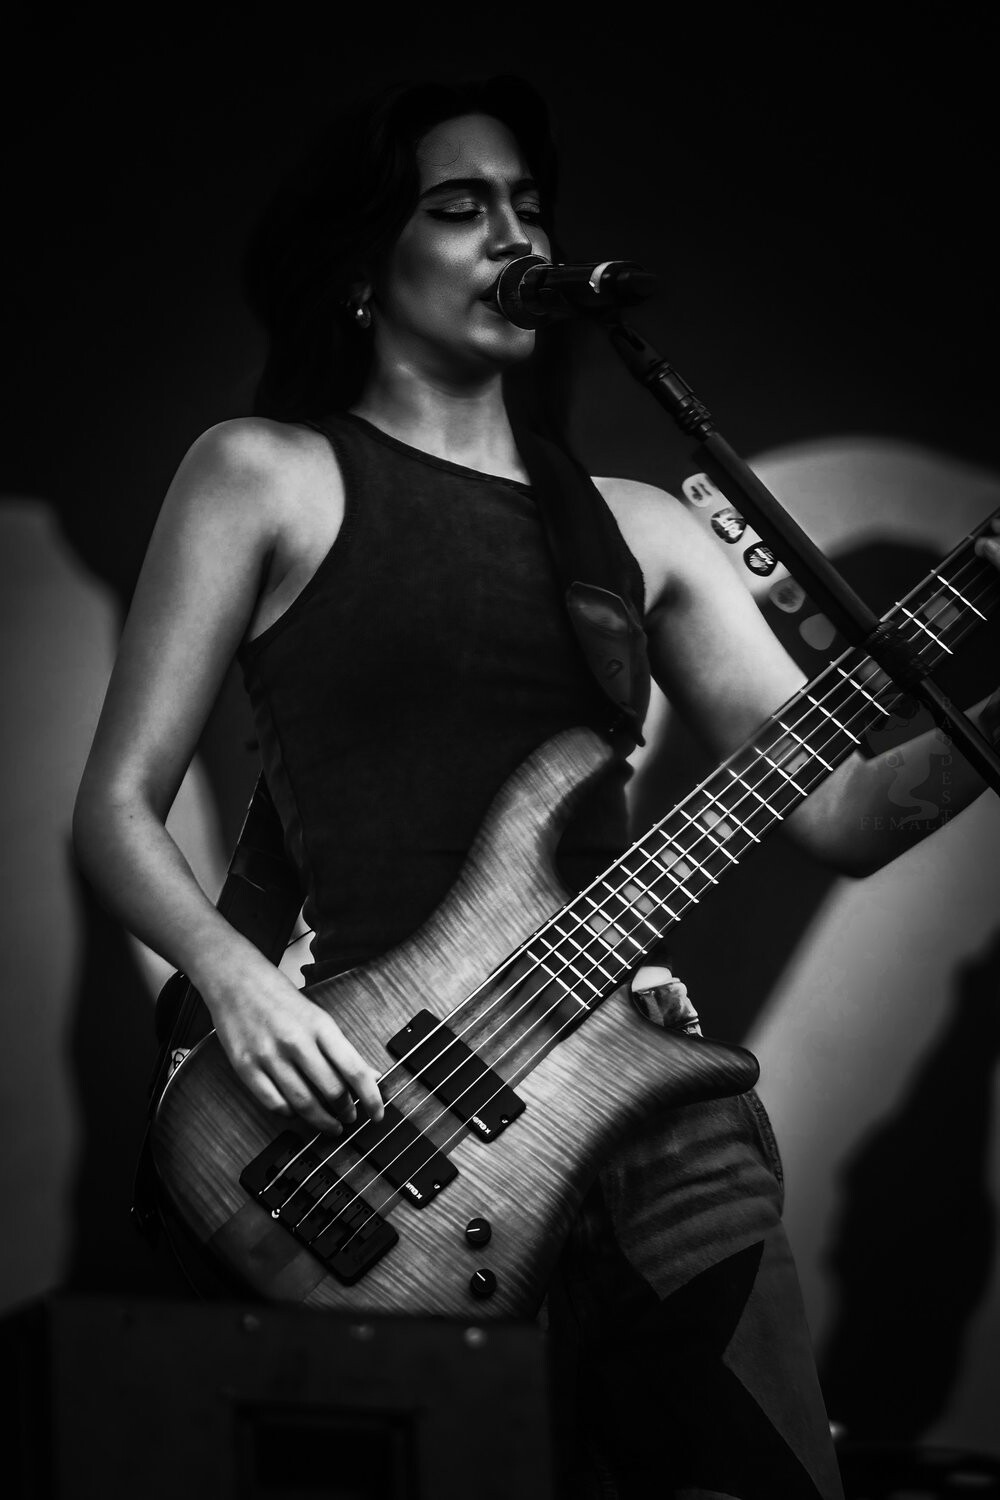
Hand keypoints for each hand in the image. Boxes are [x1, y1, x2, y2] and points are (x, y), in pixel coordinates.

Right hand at [203, 952, 384, 1134]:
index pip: (354, 1069)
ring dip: (321, 1120)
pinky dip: (290, 1114)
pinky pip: (273, 1103)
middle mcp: (296, 1041)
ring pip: (303, 1103)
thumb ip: (343, 1049)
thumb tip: (371, 1076)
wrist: (236, 979)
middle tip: (350, 1118)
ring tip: (330, 1125)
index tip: (378, 1114)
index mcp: (320, 1025)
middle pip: (331, 1090)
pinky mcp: (245, 1067)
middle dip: (346, 1112)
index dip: (371, 1098)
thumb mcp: (318, 1017)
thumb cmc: (280, 998)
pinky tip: (297, 1112)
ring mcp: (269, 1055)